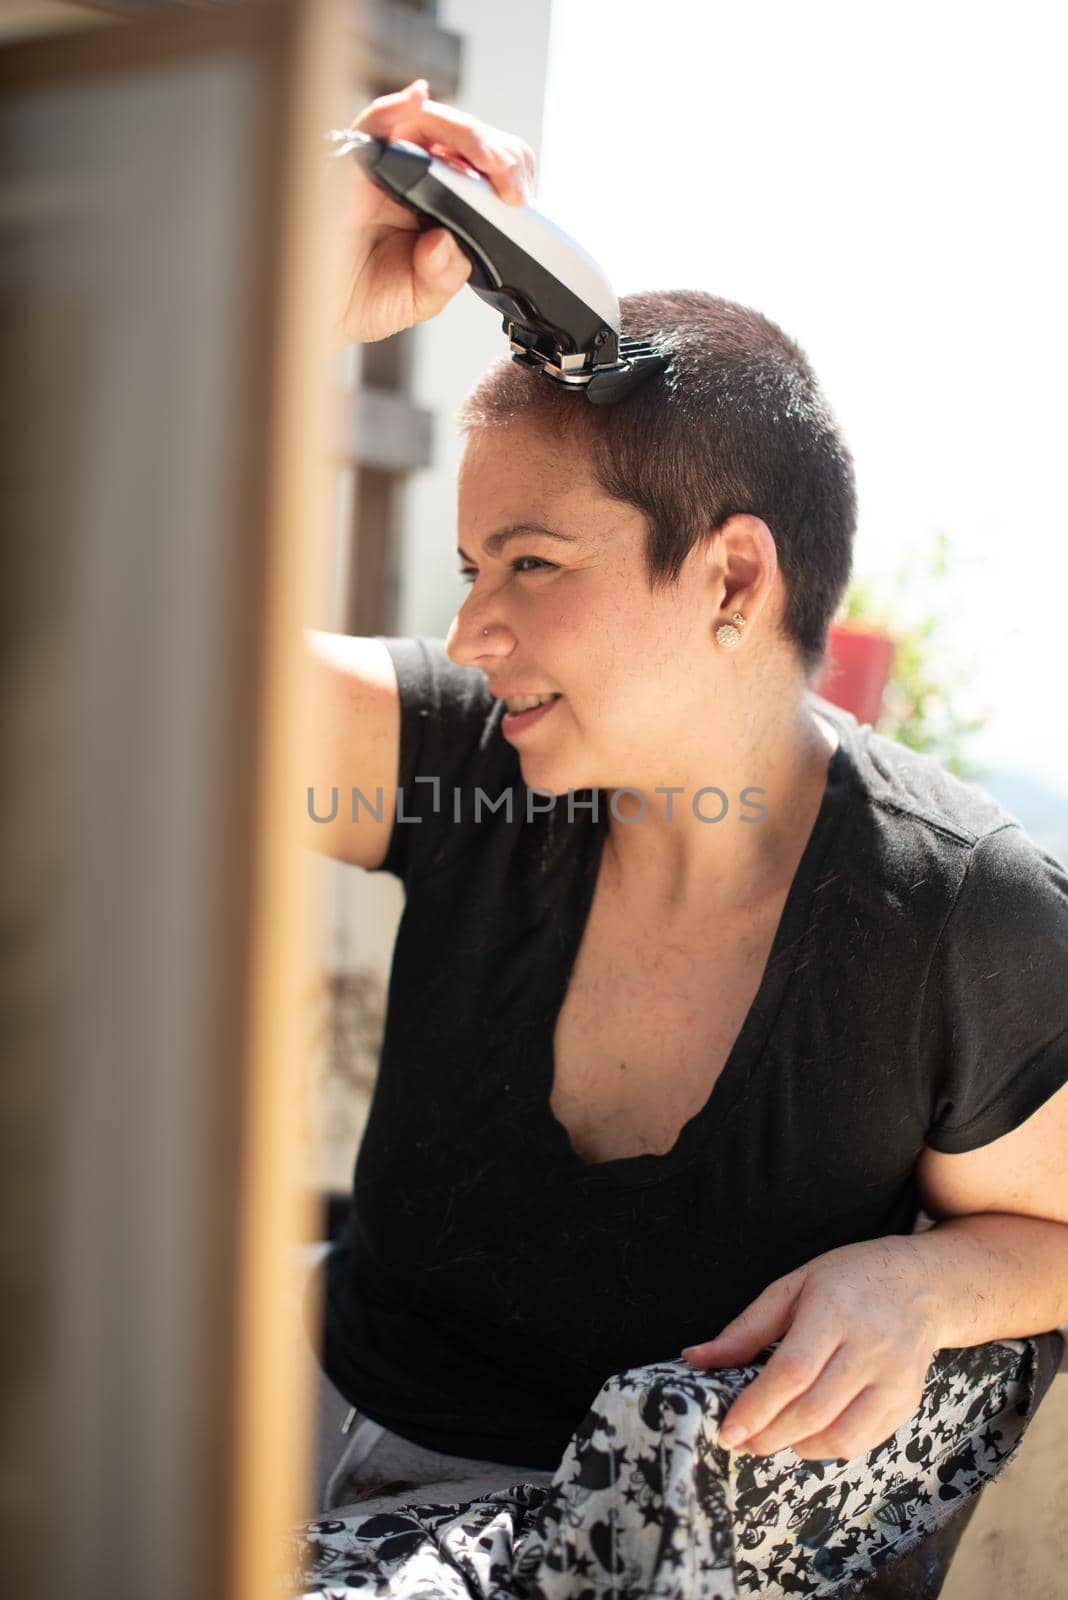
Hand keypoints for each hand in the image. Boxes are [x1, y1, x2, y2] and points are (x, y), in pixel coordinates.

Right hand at [328, 79, 535, 346]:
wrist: (309, 318)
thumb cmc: (356, 300)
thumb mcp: (420, 296)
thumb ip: (445, 273)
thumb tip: (448, 241)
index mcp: (435, 203)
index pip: (481, 170)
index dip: (507, 173)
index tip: (521, 198)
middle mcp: (410, 176)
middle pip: (462, 140)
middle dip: (497, 154)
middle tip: (513, 185)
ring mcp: (380, 164)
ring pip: (428, 121)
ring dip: (465, 134)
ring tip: (491, 161)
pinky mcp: (346, 161)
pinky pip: (371, 121)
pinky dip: (395, 106)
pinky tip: (417, 98)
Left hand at [681, 1237, 942, 1462]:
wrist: (922, 1285)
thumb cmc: (848, 1280)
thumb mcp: (793, 1286)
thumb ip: (746, 1328)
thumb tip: (696, 1358)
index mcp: (835, 1310)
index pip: (792, 1371)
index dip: (756, 1407)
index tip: (727, 1430)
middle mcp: (870, 1347)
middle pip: (813, 1410)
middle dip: (768, 1435)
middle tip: (740, 1441)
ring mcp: (894, 1379)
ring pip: (841, 1436)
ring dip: (797, 1447)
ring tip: (771, 1437)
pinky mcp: (908, 1402)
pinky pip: (864, 1441)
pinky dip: (827, 1448)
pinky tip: (806, 1436)